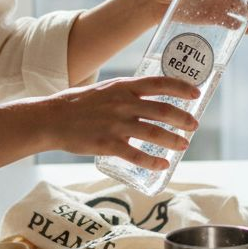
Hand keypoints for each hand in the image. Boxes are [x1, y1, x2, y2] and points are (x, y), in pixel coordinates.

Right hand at [44, 76, 201, 169]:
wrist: (51, 119)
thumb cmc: (78, 104)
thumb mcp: (105, 89)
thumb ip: (126, 93)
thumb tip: (149, 97)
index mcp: (123, 87)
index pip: (159, 83)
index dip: (181, 88)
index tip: (196, 93)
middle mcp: (122, 104)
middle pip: (162, 110)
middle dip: (182, 118)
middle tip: (194, 126)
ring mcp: (115, 124)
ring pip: (153, 133)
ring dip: (173, 140)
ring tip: (183, 145)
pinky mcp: (107, 144)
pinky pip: (135, 155)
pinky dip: (152, 161)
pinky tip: (163, 165)